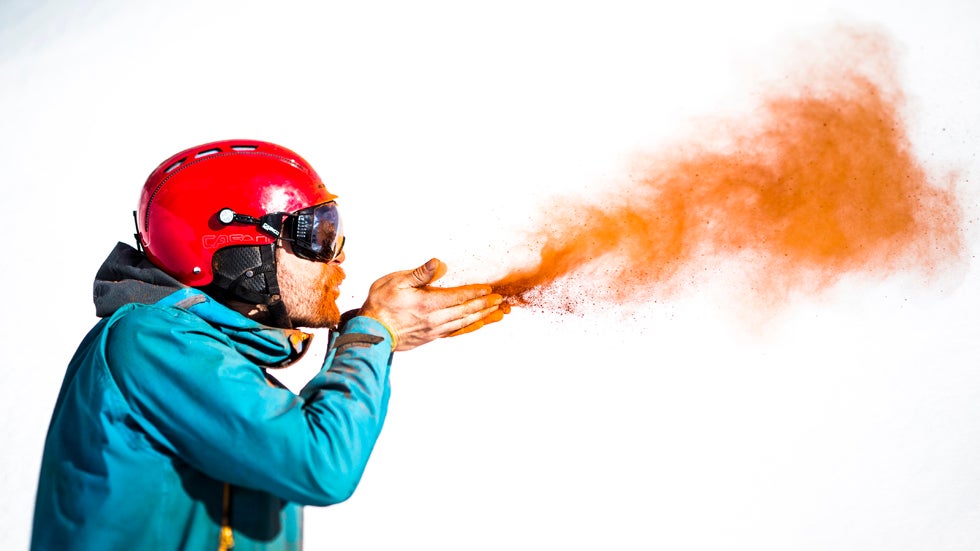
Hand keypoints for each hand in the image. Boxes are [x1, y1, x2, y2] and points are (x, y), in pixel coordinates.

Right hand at [359, 258, 506, 350]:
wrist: (371, 333)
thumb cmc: (380, 305)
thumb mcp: (396, 282)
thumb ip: (420, 274)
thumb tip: (438, 263)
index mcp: (428, 304)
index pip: (459, 297)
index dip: (475, 292)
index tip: (489, 289)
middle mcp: (435, 319)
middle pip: (466, 311)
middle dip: (485, 305)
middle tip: (501, 301)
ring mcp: (435, 330)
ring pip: (465, 323)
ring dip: (482, 317)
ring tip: (498, 314)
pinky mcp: (432, 337)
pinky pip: (457, 331)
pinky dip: (470, 327)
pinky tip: (477, 324)